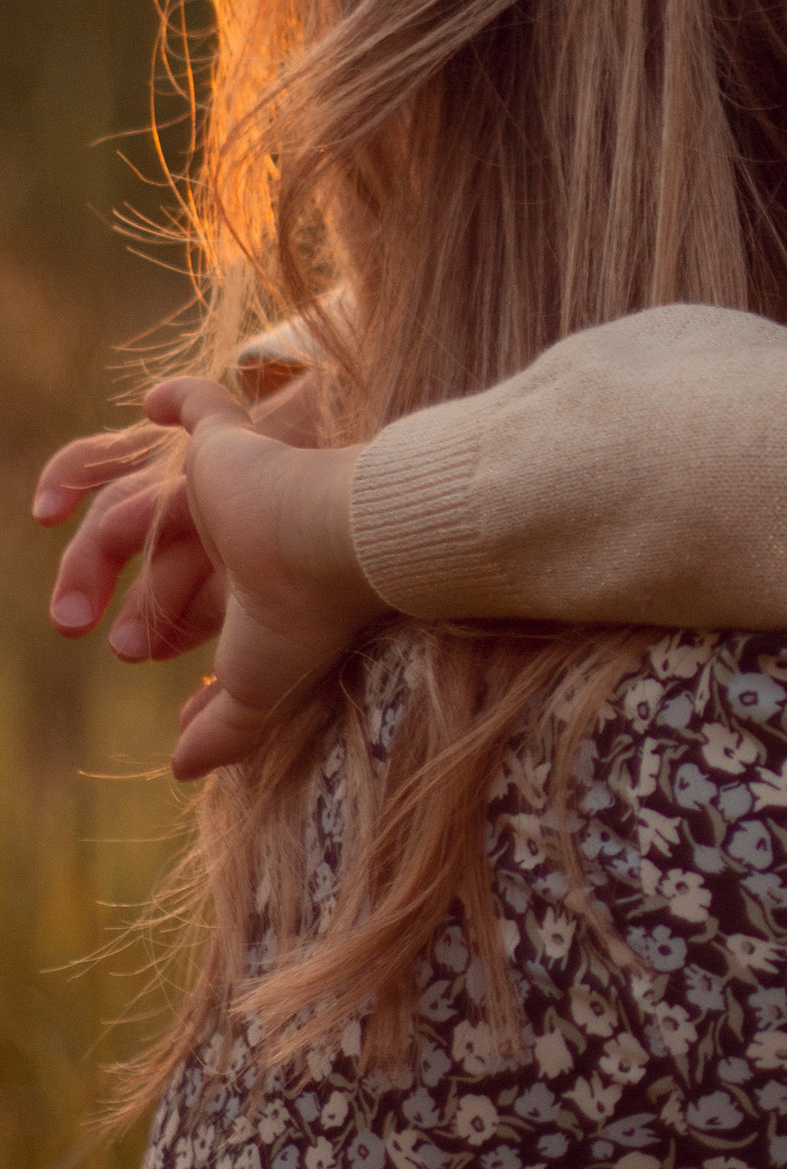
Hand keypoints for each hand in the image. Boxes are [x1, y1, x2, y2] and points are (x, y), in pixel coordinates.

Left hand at [36, 377, 376, 776]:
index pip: (188, 601)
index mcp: (250, 586)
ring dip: (95, 551)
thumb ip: (220, 730)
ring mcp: (233, 487)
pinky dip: (176, 399)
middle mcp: (241, 535)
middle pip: (153, 556)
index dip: (162, 629)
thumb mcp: (254, 693)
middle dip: (109, 592)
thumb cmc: (304, 621)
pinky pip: (200, 406)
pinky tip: (147, 405)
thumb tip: (182, 769)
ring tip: (66, 607)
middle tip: (72, 626)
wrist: (337, 547)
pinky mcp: (228, 445)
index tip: (144, 658)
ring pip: (141, 507)